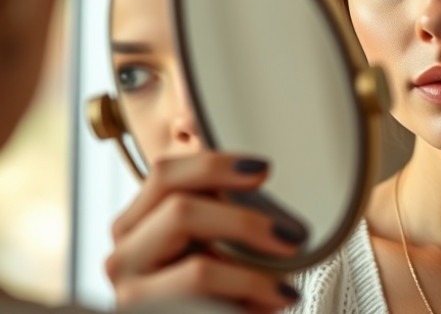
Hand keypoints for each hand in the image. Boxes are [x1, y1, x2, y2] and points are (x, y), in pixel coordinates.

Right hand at [105, 152, 305, 312]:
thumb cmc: (210, 295)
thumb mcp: (215, 250)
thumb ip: (225, 220)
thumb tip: (275, 204)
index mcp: (137, 224)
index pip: (166, 174)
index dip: (214, 165)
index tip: (263, 169)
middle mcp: (124, 254)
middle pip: (180, 211)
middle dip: (243, 222)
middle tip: (290, 239)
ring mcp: (131, 293)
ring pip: (199, 270)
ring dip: (252, 278)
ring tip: (286, 289)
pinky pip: (207, 302)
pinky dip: (248, 299)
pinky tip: (273, 301)